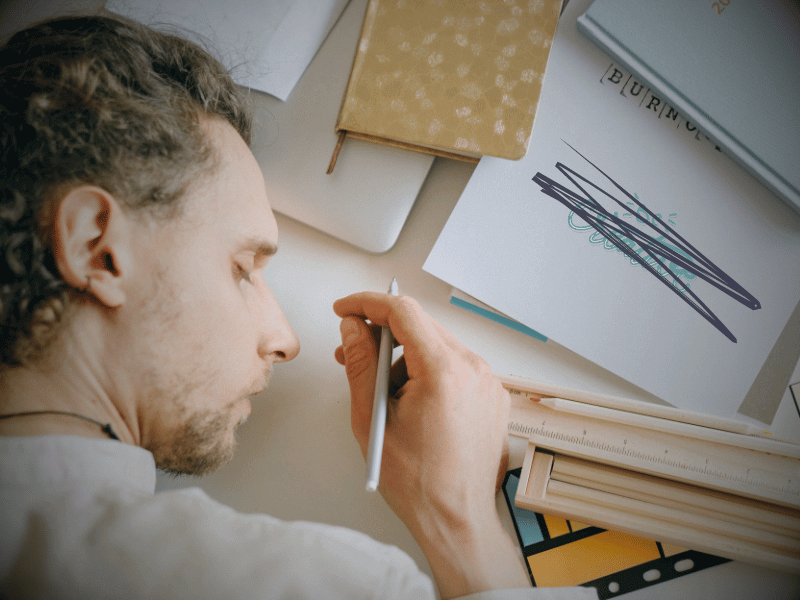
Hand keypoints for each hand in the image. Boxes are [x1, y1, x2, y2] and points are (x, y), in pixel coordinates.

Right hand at [333, 292, 529, 598]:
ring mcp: (488, 383)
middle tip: (352, 350)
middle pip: (422, 326)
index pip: (403, 312)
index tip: (345, 309)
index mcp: (444, 372)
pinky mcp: (493, 396)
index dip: (367, 304)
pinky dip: (429, 372)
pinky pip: (456, 367)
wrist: (457, 520)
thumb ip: (361, 363)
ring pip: (438, 346)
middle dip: (383, 333)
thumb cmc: (418, 481)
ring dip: (405, 357)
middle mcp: (474, 369)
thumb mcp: (373, 417)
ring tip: (382, 391)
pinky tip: (409, 399)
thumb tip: (353, 328)